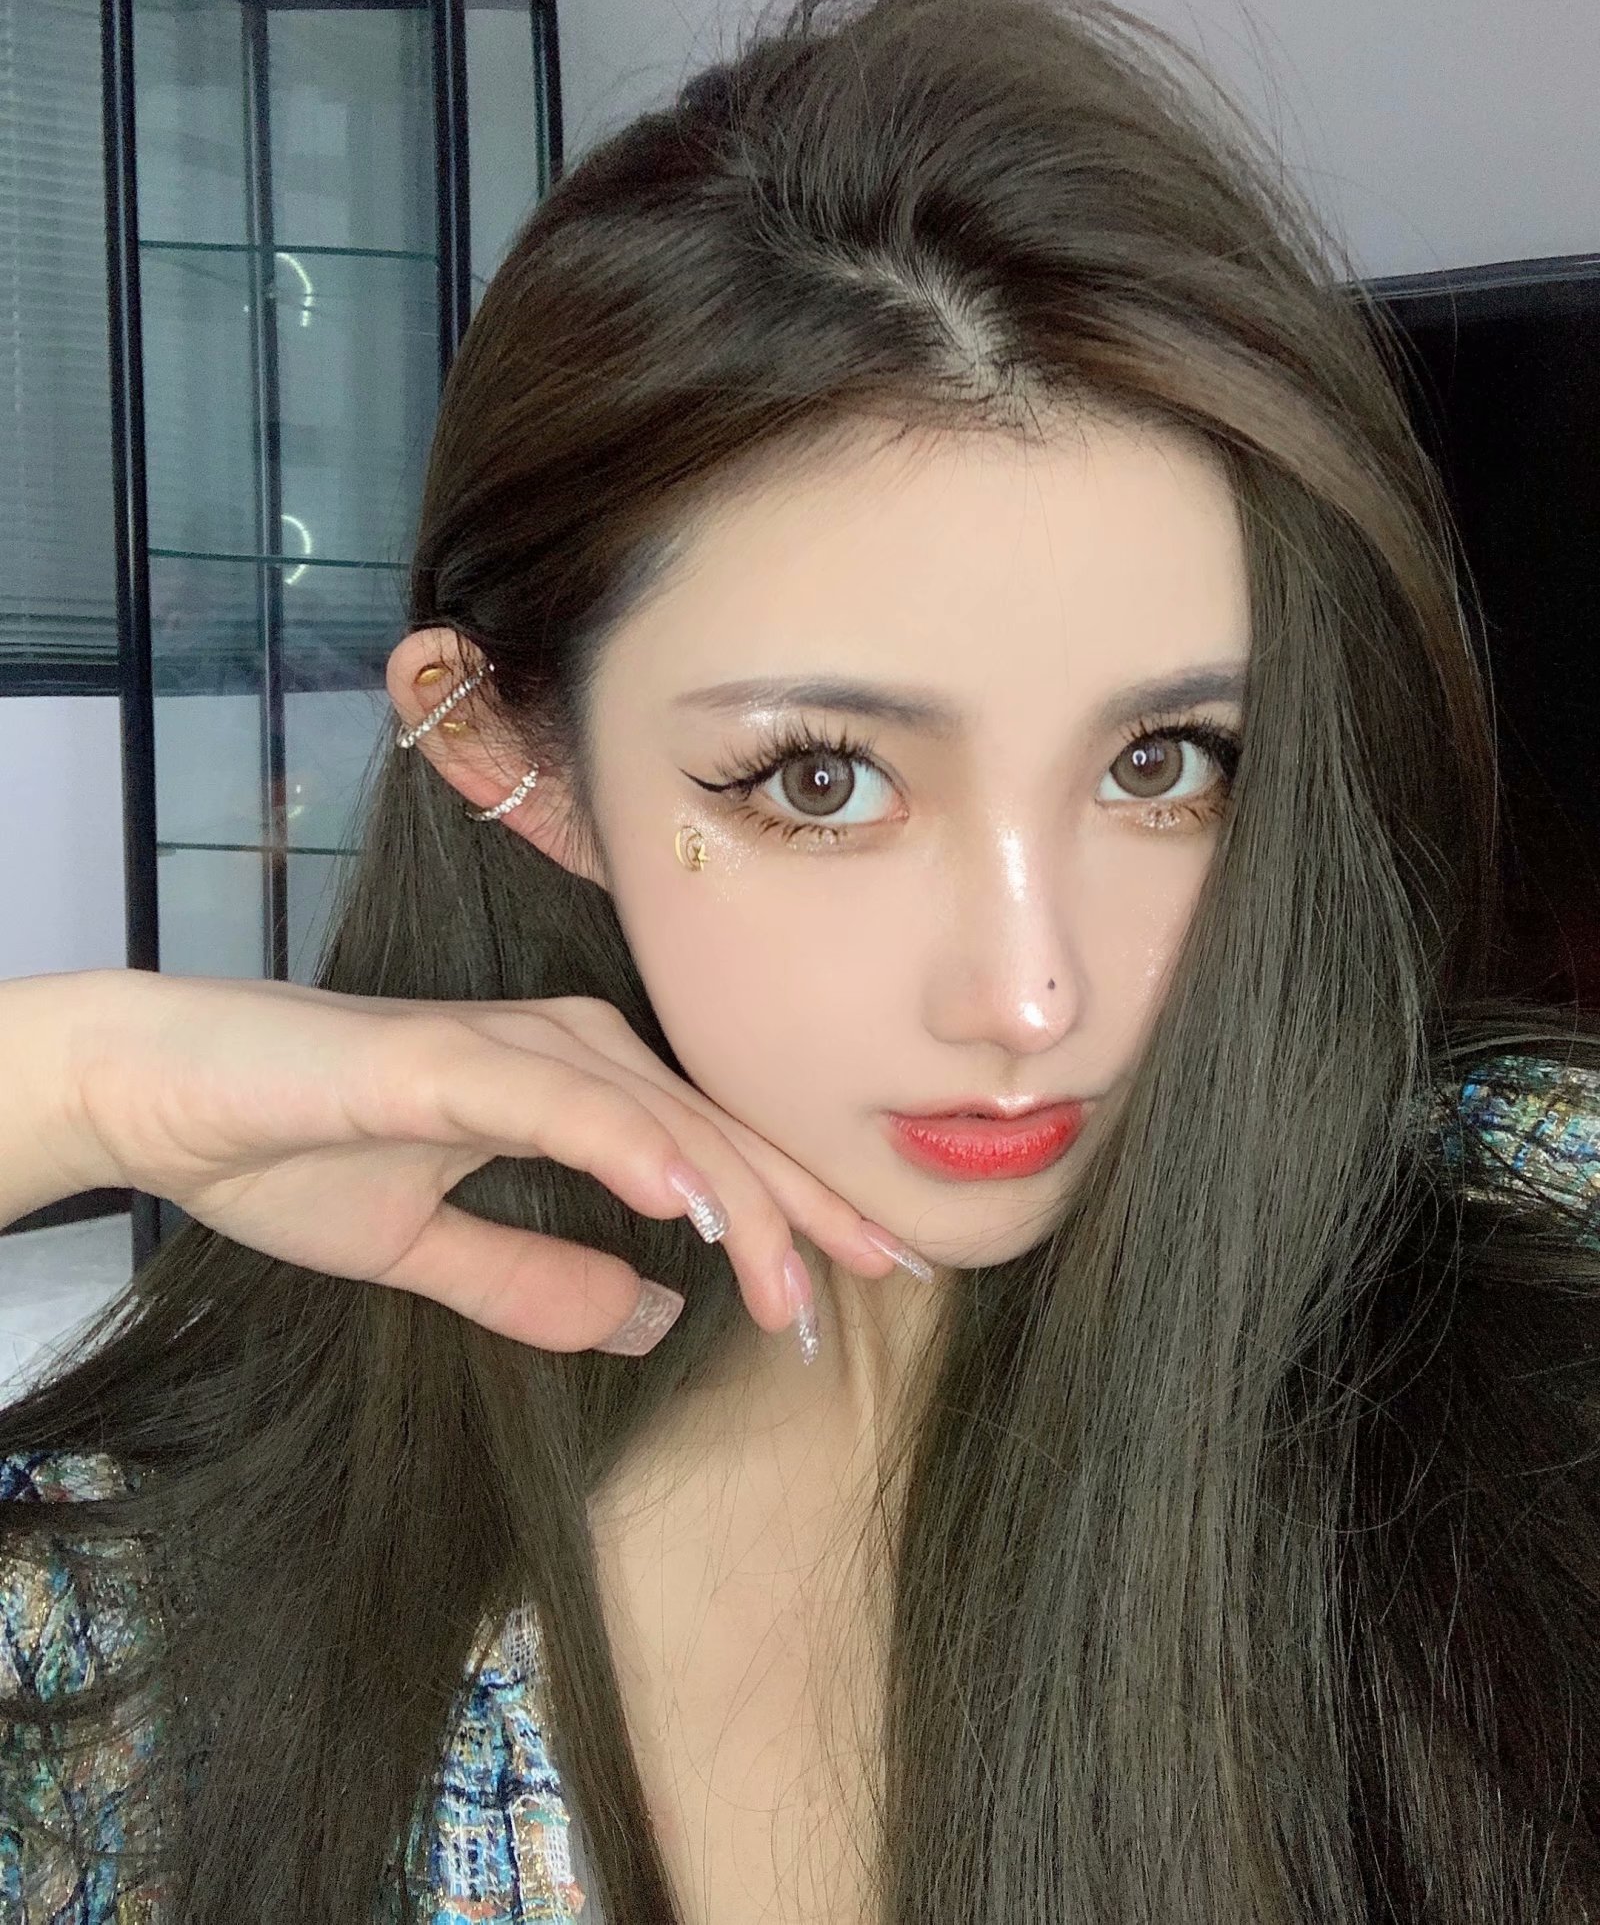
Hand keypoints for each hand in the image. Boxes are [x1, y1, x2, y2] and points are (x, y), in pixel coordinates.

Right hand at [46, 969, 903, 1353]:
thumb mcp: (426, 1251)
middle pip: (713, 1132)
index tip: (873, 1281)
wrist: (164, 1094)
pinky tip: (683, 1201)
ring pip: (656, 1120)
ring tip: (800, 1278)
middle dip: (805, 1210)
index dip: (797, 1213)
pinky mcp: (441, 1060)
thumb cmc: (291, 1153)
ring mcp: (505, 1050)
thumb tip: (648, 1316)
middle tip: (886, 1282)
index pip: (710, 1154)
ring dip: (735, 1198)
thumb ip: (533, 1282)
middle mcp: (560, 1053)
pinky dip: (627, 1147)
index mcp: (568, 1089)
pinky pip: (555, 1102)